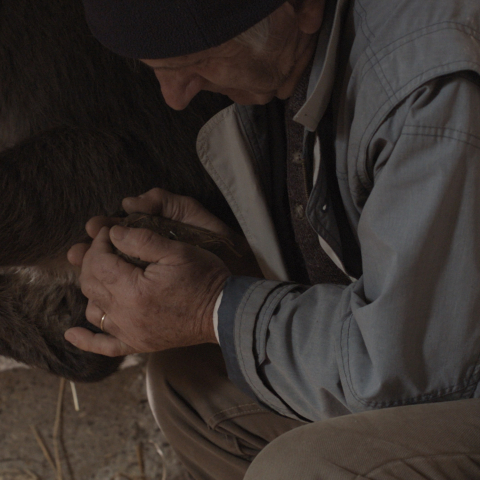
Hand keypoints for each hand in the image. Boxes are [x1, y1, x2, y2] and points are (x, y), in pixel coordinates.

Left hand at [65, 189, 231, 355]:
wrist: (223, 311)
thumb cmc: (204, 278)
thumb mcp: (177, 250)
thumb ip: (141, 239)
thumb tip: (112, 233)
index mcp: (134, 290)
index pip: (98, 261)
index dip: (99, 242)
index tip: (109, 231)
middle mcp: (126, 315)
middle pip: (90, 284)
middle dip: (93, 260)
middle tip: (106, 247)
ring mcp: (130, 333)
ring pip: (93, 309)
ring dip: (92, 289)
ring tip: (105, 273)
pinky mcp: (138, 344)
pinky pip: (104, 346)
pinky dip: (86, 340)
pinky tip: (72, 334)